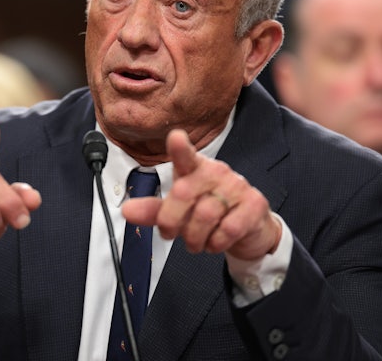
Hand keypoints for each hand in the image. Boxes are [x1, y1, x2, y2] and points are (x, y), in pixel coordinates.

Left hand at [122, 129, 280, 259]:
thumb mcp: (177, 211)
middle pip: (183, 193)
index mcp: (194, 169)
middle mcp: (216, 172)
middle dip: (171, 221)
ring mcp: (237, 186)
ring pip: (205, 216)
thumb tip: (127, 211)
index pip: (185, 155)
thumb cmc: (208, 212)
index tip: (175, 137)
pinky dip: (216, 243)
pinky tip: (216, 241)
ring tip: (196, 241)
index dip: (179, 147)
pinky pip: (228, 229)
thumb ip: (153, 210)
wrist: (247, 230)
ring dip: (195, 238)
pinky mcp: (254, 204)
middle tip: (171, 233)